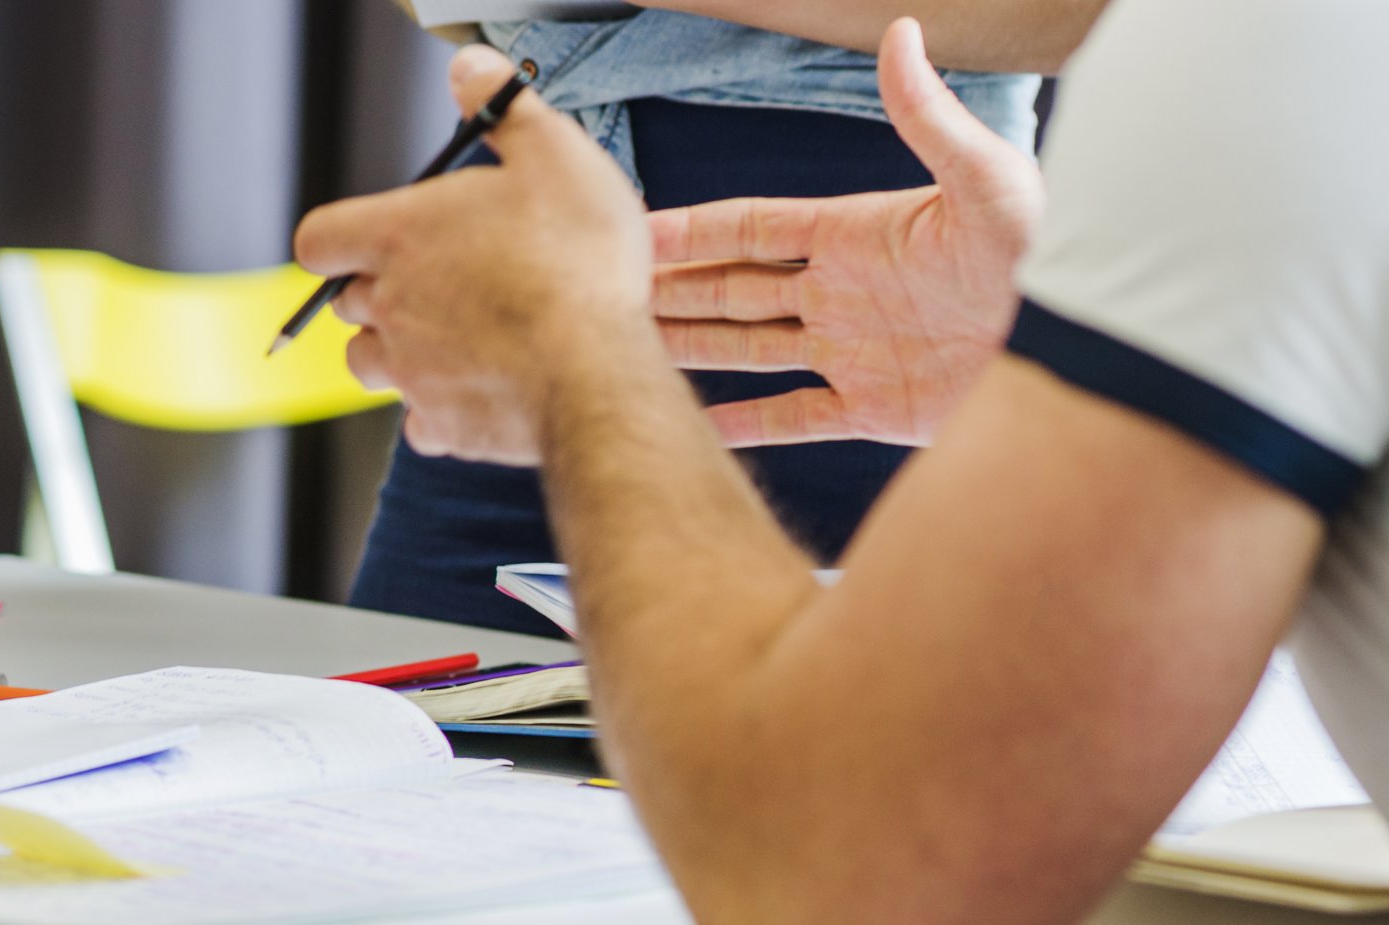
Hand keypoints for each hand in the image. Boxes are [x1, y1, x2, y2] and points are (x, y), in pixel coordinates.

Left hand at [293, 46, 651, 464]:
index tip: (368, 242)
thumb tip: (468, 68)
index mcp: (399, 236)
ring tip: (453, 338)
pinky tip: (479, 388)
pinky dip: (437, 408)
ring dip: (398, 351)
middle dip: (380, 293)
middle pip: (347, 303)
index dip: (337, 240)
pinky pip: (418, 421)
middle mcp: (390, 305)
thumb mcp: (556, 155)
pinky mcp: (442, 426)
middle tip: (440, 283)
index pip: (320, 239)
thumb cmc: (578, 263)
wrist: (595, 371)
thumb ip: (505, 108)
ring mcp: (410, 371)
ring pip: (369, 364)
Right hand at [649, 19, 1042, 446]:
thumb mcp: (987, 182)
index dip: (692, 229)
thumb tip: (901, 34)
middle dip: (673, 289)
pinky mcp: (874, 410)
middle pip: (734, 287)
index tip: (634, 232)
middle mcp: (842, 293)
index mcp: (856, 235)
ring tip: (633, 349)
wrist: (1090, 358)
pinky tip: (699, 426)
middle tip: (609, 293)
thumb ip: (930, 119)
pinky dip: (744, 424)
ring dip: (692, 348)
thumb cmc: (1047, 257)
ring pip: (749, 349)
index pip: (751, 227)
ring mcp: (853, 352)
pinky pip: (792, 417)